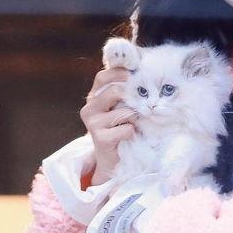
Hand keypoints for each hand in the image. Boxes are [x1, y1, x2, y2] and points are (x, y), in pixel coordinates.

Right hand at [80, 67, 137, 185]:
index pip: (103, 76)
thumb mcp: (120, 108)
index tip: (136, 73)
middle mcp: (89, 108)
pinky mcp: (100, 138)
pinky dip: (133, 132)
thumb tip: (142, 75)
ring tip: (135, 124)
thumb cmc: (120, 128)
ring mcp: (93, 123)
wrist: (112, 159)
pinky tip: (130, 136)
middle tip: (143, 103)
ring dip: (135, 118)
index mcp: (94, 97)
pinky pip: (126, 128)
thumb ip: (124, 93)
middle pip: (114, 91)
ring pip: (124, 111)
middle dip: (133, 97)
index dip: (119, 73)